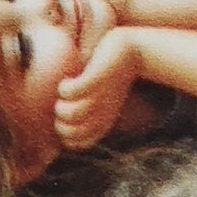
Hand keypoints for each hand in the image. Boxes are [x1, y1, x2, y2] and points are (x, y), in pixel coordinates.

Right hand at [53, 23, 139, 150]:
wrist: (136, 52)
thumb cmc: (113, 77)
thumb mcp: (102, 101)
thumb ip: (85, 112)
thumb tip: (59, 119)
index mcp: (102, 122)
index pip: (78, 144)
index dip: (64, 135)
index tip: (64, 118)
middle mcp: (102, 113)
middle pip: (71, 133)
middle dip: (60, 123)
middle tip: (62, 105)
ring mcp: (100, 95)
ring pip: (72, 114)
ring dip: (60, 105)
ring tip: (64, 93)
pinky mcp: (97, 76)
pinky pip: (73, 91)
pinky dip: (64, 88)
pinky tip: (67, 80)